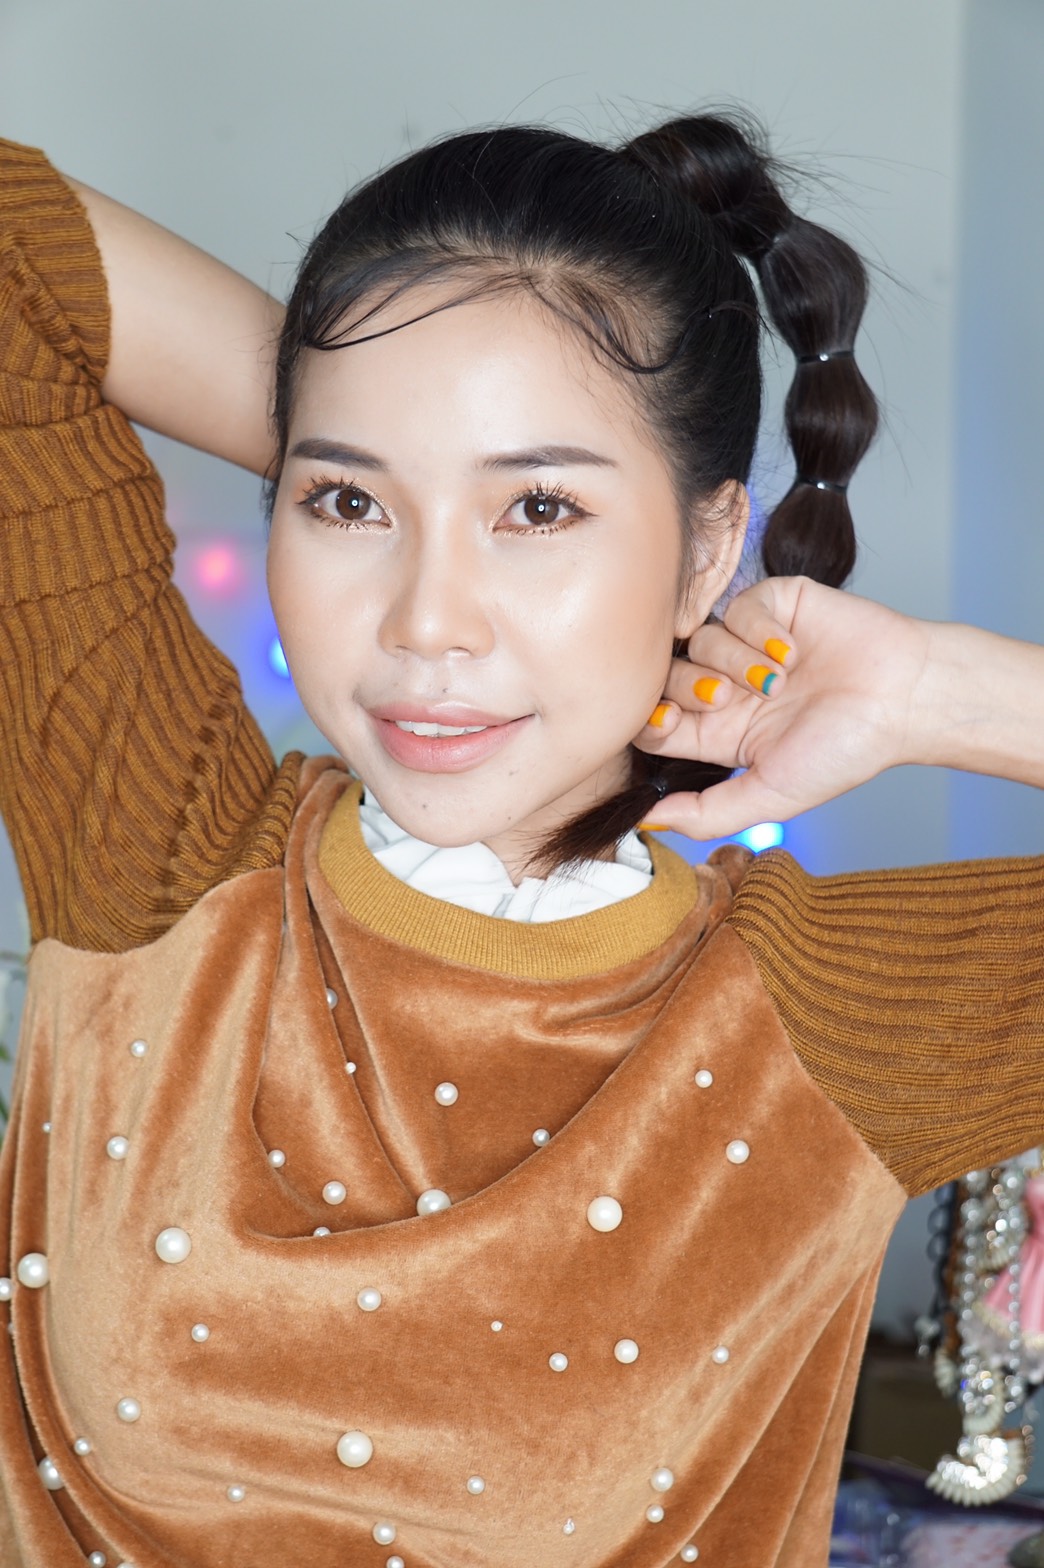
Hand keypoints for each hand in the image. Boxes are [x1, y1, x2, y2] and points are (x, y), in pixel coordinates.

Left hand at [634, 576, 930, 839]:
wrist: (903, 700)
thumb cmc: (845, 751)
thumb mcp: (770, 795)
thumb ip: (707, 813)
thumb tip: (647, 821)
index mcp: (721, 732)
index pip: (657, 722)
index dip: (651, 720)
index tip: (672, 723)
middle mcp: (730, 685)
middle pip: (668, 675)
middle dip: (692, 688)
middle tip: (729, 700)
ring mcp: (749, 644)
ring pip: (701, 638)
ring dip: (736, 662)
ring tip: (780, 681)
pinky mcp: (773, 604)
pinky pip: (736, 606)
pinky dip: (760, 631)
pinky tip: (792, 651)